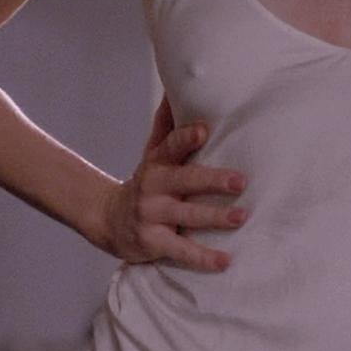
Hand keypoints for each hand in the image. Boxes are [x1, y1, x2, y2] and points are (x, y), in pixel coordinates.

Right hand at [97, 95, 248, 270]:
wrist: (109, 220)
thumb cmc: (147, 183)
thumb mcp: (153, 154)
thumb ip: (167, 126)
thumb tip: (174, 89)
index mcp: (157, 163)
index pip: (170, 146)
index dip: (185, 138)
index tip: (204, 130)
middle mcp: (153, 187)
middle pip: (185, 181)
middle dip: (213, 181)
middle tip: (241, 181)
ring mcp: (152, 216)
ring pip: (186, 216)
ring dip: (215, 218)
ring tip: (241, 217)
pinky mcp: (153, 242)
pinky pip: (181, 251)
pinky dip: (203, 258)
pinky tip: (225, 262)